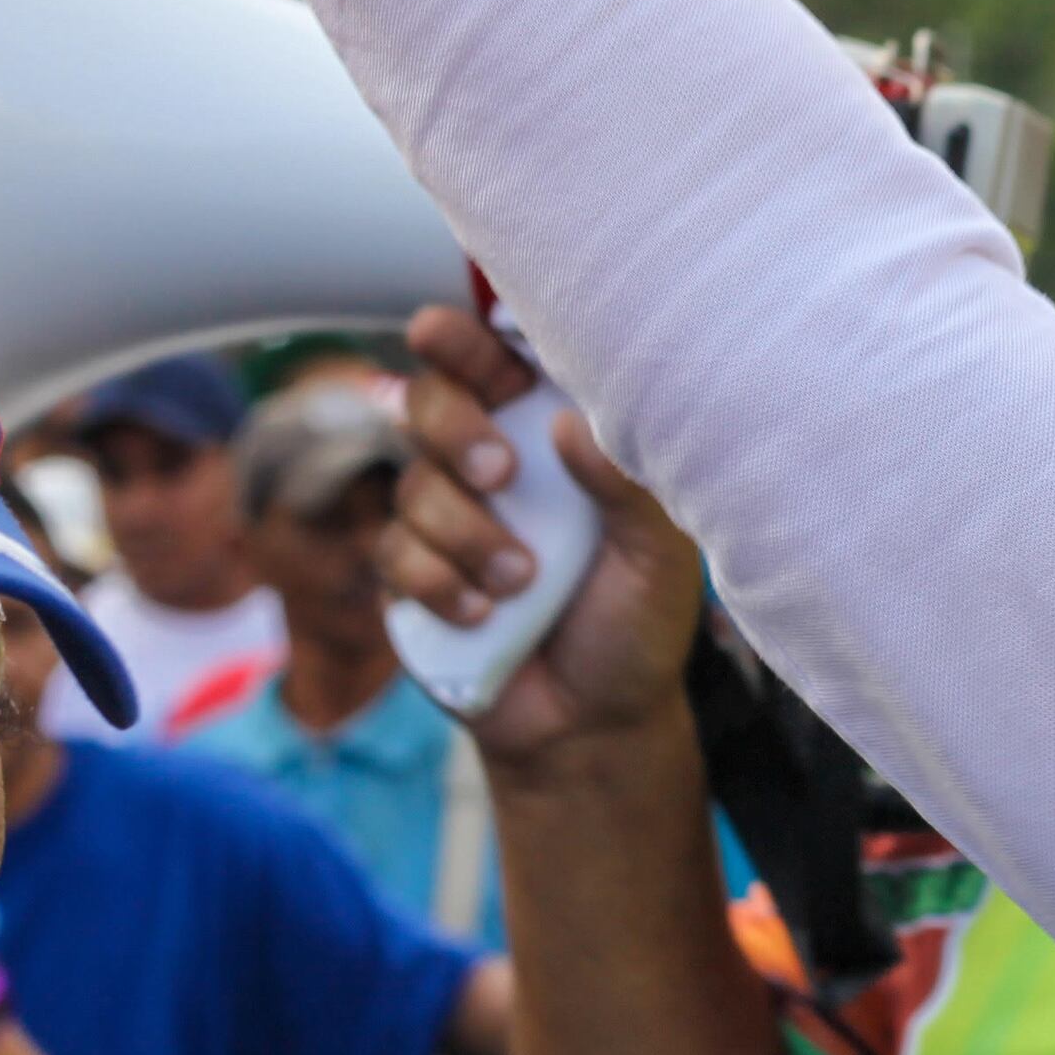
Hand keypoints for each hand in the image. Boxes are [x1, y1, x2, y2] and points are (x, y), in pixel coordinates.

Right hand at [380, 305, 708, 768]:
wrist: (594, 724)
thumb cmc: (637, 623)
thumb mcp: (658, 554)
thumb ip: (624, 484)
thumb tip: (568, 423)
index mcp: (554, 439)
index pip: (499, 367)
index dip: (461, 340)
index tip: (439, 331)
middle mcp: (493, 467)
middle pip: (429, 404)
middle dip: (454, 432)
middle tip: (501, 476)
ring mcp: (446, 521)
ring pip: (413, 487)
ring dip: (468, 536)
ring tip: (523, 583)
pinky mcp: (411, 580)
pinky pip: (396, 556)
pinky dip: (441, 584)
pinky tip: (486, 614)